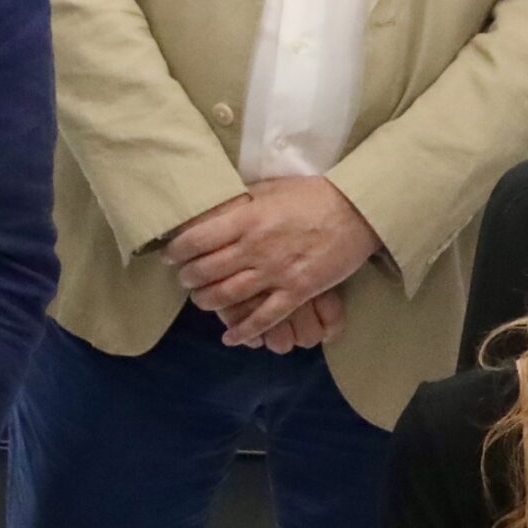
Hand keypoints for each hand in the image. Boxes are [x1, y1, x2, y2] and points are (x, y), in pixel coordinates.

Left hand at [165, 177, 381, 346]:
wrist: (356, 211)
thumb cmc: (313, 195)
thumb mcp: (270, 189)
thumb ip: (242, 203)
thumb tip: (213, 209)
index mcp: (248, 219)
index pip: (198, 239)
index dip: (177, 250)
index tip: (170, 254)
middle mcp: (256, 248)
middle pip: (207, 270)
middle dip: (188, 278)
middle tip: (184, 278)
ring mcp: (276, 273)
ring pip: (229, 295)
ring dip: (207, 301)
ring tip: (201, 299)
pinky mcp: (297, 291)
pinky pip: (264, 318)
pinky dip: (244, 331)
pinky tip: (230, 338)